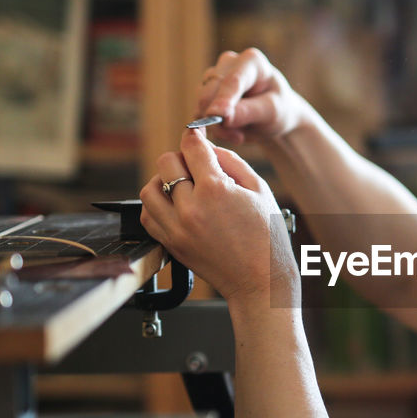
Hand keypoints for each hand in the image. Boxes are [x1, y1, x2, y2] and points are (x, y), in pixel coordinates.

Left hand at [140, 129, 298, 305]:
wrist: (261, 282)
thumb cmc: (268, 237)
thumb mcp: (260, 190)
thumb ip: (231, 161)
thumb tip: (207, 148)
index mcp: (216, 190)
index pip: (192, 147)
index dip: (194, 135)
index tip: (196, 135)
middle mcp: (191, 208)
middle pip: (166, 162)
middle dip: (181, 158)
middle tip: (194, 166)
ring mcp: (177, 228)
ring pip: (149, 189)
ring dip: (163, 181)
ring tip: (181, 186)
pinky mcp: (172, 244)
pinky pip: (148, 215)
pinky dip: (156, 205)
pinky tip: (174, 206)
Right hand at [194, 49, 311, 145]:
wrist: (273, 115)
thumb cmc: (278, 109)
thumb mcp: (272, 113)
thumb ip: (248, 112)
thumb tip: (221, 117)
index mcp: (252, 61)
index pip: (233, 80)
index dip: (224, 99)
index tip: (217, 116)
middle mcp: (229, 62)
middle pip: (211, 90)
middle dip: (219, 117)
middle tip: (237, 138)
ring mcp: (215, 76)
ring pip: (202, 103)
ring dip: (216, 125)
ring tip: (239, 135)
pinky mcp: (205, 92)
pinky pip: (199, 112)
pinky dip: (211, 127)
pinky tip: (230, 133)